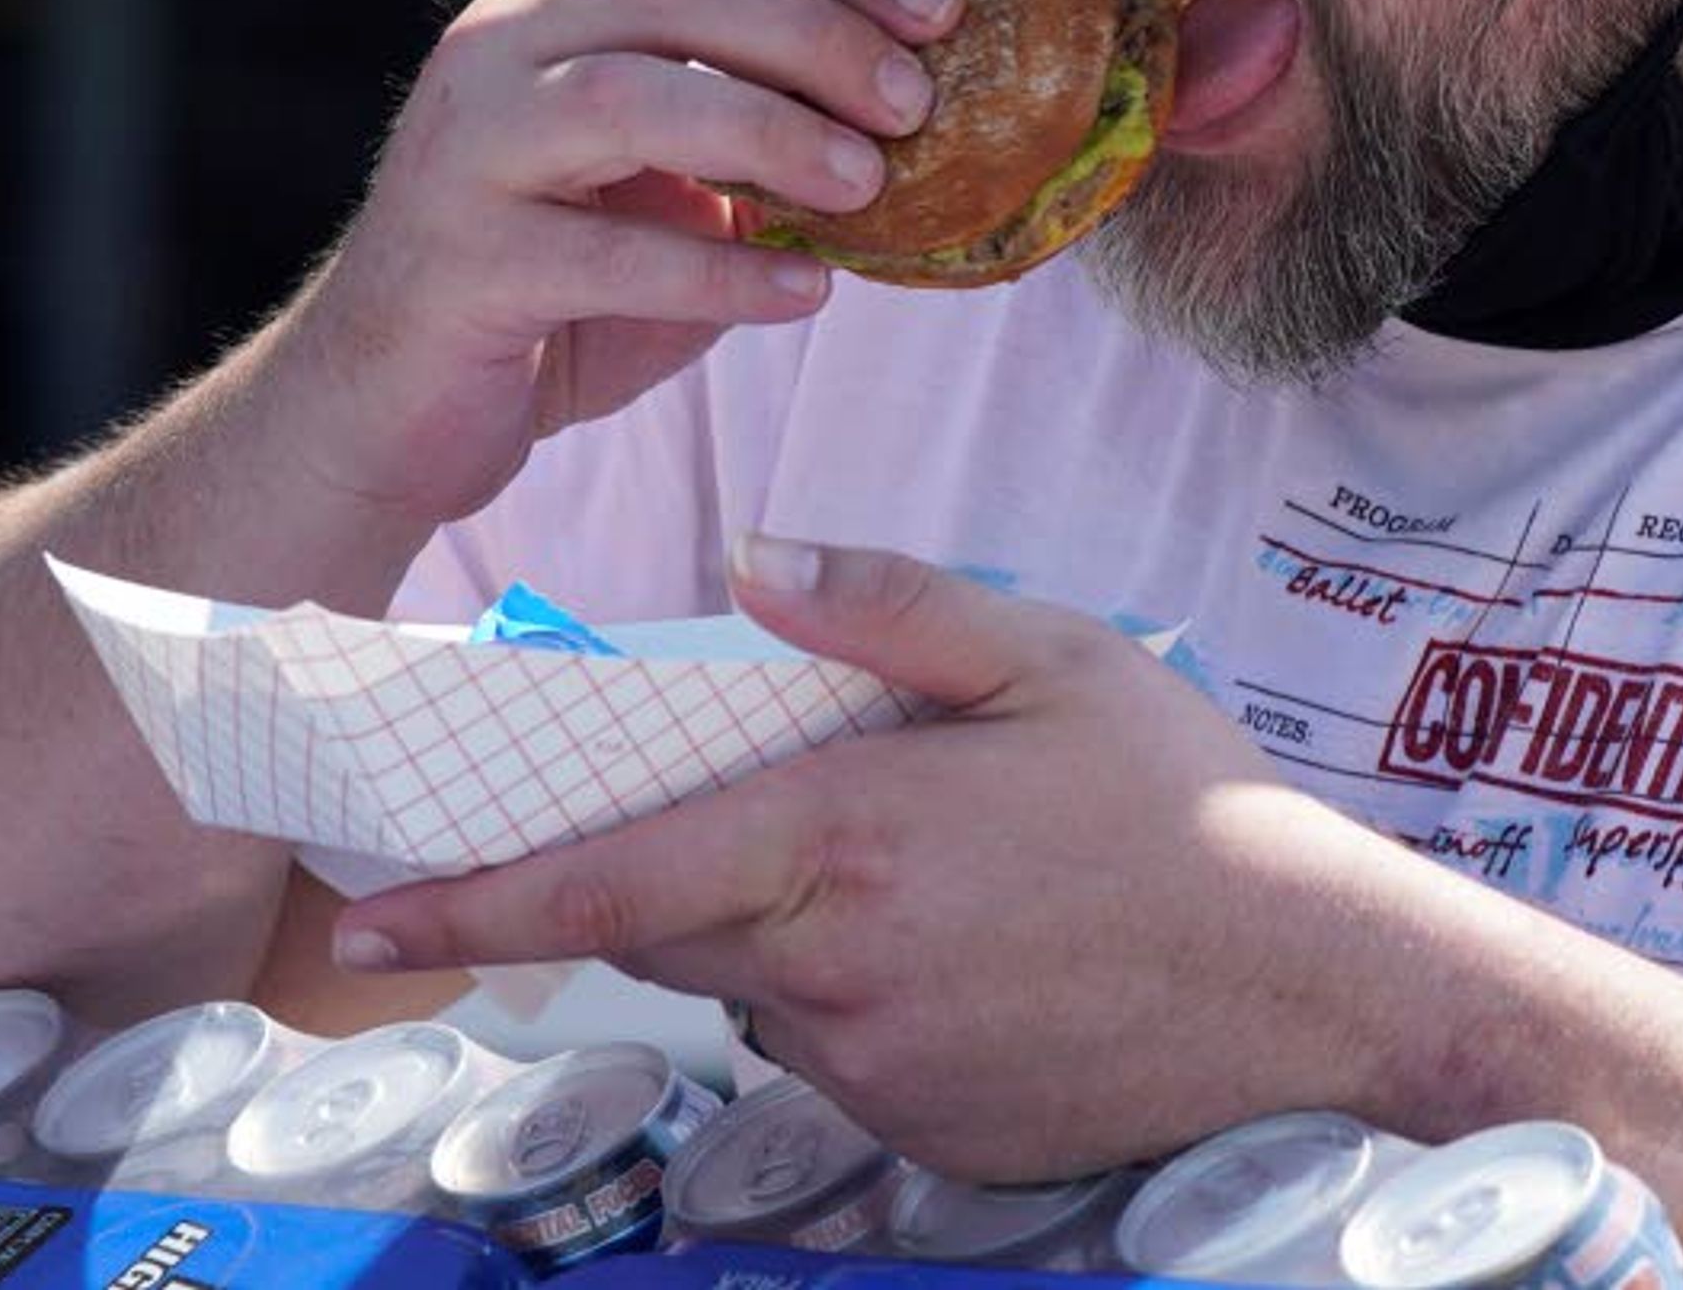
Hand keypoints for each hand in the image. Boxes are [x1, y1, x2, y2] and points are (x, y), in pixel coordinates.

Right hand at [279, 0, 960, 524]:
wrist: (396, 402)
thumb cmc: (564, 277)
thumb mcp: (674, 182)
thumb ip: (765, 130)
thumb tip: (922, 113)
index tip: (943, 9)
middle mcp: (498, 40)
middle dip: (814, 36)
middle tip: (915, 104)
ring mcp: (466, 145)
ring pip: (627, 97)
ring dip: (768, 133)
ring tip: (868, 186)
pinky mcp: (456, 261)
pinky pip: (602, 255)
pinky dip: (719, 271)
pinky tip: (805, 292)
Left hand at [329, 535, 1399, 1177]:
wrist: (1315, 991)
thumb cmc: (1190, 808)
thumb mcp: (1055, 657)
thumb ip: (891, 604)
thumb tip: (756, 552)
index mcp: (845, 838)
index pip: (611, 880)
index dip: (475, 901)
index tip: (367, 919)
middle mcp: (832, 970)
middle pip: (667, 930)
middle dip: (651, 878)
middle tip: (721, 818)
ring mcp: (874, 1066)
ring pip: (752, 991)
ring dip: (777, 928)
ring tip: (920, 865)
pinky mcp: (922, 1131)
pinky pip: (833, 1050)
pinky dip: (855, 991)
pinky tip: (968, 941)